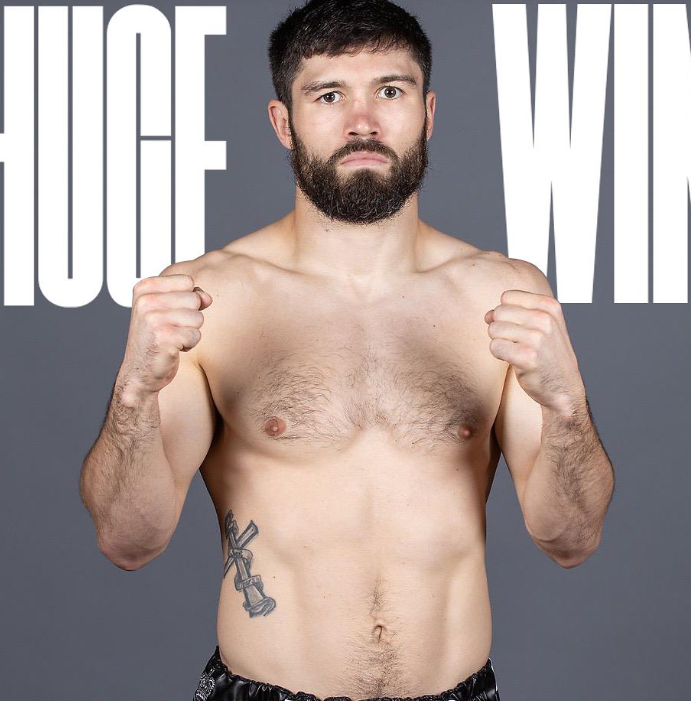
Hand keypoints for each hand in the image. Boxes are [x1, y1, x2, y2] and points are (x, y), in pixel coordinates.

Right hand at [117, 273, 212, 396]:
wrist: (140, 372)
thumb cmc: (157, 338)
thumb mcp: (169, 309)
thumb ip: (190, 296)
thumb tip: (206, 297)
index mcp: (144, 288)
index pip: (187, 281)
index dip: (186, 299)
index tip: (169, 313)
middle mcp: (145, 301)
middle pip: (194, 299)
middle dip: (190, 317)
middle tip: (170, 329)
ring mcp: (152, 319)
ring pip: (198, 318)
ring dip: (190, 332)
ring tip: (171, 338)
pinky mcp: (163, 337)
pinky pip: (196, 335)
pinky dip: (189, 344)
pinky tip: (172, 348)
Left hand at [484, 289, 585, 413]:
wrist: (564, 387)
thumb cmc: (548, 355)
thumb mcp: (542, 325)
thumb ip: (514, 313)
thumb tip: (488, 315)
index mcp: (550, 306)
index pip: (507, 296)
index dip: (505, 312)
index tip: (518, 326)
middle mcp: (545, 319)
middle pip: (498, 312)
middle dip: (500, 328)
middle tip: (516, 342)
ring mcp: (538, 338)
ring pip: (494, 329)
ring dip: (499, 342)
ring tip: (516, 351)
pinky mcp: (528, 357)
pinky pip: (495, 347)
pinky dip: (499, 354)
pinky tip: (514, 360)